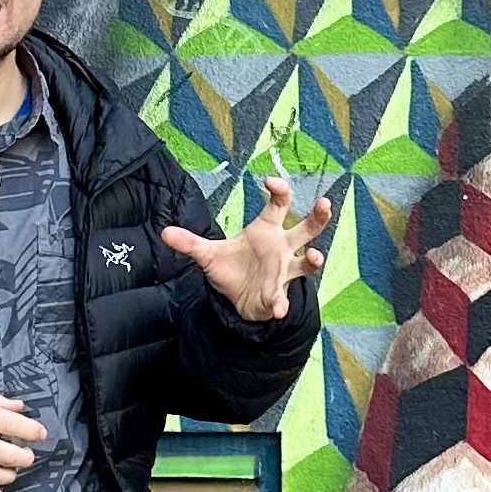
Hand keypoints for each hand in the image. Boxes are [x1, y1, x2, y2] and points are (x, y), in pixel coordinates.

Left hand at [162, 173, 331, 321]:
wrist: (235, 301)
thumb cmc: (230, 268)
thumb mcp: (208, 255)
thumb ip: (190, 243)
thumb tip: (165, 232)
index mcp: (266, 229)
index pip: (280, 204)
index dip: (280, 190)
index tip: (271, 182)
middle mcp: (282, 247)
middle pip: (308, 228)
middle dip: (318, 216)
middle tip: (325, 203)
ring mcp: (284, 271)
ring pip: (307, 263)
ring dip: (313, 260)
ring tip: (314, 257)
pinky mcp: (278, 295)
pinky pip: (283, 298)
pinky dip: (281, 304)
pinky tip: (278, 309)